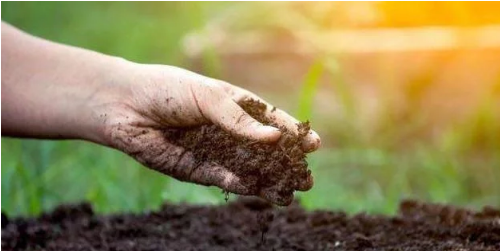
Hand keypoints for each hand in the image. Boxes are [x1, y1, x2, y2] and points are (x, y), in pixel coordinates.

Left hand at [99, 62, 320, 202]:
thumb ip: (239, 120)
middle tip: (307, 178)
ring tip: (290, 192)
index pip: (270, 120)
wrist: (125, 106)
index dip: (292, 132)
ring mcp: (214, 151)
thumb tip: (273, 137)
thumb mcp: (209, 97)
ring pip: (248, 169)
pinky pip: (223, 178)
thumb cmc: (168, 90)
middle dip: (286, 164)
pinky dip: (240, 185)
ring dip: (268, 181)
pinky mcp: (196, 169)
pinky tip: (256, 189)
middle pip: (264, 150)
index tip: (314, 143)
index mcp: (235, 105)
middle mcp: (228, 130)